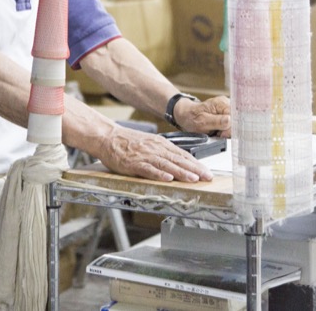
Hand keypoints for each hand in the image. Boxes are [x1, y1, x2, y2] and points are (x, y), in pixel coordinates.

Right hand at [97, 124, 213, 182]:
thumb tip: (181, 161)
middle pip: (178, 159)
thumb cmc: (128, 142)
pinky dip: (158, 174)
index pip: (183, 154)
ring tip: (193, 179)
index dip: (197, 164)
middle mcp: (155, 149)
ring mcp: (145, 156)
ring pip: (166, 164)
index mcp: (161, 144)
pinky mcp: (133, 163)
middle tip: (207, 177)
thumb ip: (164, 151)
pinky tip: (167, 178)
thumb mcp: (150, 143)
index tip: (207, 172)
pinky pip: (148, 169)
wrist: (108, 137)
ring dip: (181, 172)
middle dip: (195, 169)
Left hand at [174, 95, 230, 137]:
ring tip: (216, 132)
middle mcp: (226, 104)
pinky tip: (219, 131)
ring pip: (234, 124)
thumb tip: (230, 120)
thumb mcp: (202, 121)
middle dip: (228, 130)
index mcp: (221, 103)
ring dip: (227, 131)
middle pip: (237, 120)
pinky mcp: (227, 115)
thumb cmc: (192, 117)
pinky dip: (225, 130)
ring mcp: (227, 109)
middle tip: (218, 133)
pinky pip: (231, 125)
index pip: (235, 116)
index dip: (231, 127)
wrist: (186, 115)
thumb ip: (216, 121)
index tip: (222, 134)